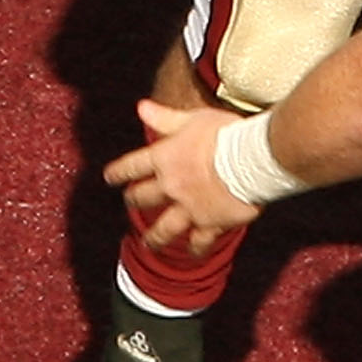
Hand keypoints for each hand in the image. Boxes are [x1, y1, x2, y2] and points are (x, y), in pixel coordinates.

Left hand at [103, 97, 260, 253]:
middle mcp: (171, 186)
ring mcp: (189, 208)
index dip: (119, 172)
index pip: (132, 165)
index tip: (110, 178)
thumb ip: (166, 118)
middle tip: (131, 202)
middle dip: (134, 199)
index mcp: (164, 158)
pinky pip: (200, 241)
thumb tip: (141, 107)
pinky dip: (196, 248)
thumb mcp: (193, 119)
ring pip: (164, 228)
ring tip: (150, 244)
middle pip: (143, 197)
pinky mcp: (210, 223)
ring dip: (154, 237)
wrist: (251, 158)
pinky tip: (194, 253)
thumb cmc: (225, 133)